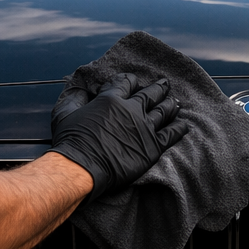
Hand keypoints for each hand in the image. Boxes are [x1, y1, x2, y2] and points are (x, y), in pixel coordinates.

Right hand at [49, 73, 188, 200]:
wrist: (82, 168)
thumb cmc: (71, 141)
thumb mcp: (64, 112)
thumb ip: (74, 96)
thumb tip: (78, 86)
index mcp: (111, 99)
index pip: (127, 82)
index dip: (131, 80)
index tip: (134, 81)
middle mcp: (131, 110)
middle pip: (150, 94)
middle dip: (159, 88)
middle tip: (165, 84)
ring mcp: (144, 128)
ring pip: (164, 111)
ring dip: (171, 104)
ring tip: (176, 101)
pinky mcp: (152, 147)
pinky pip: (171, 134)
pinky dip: (179, 128)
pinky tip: (183, 124)